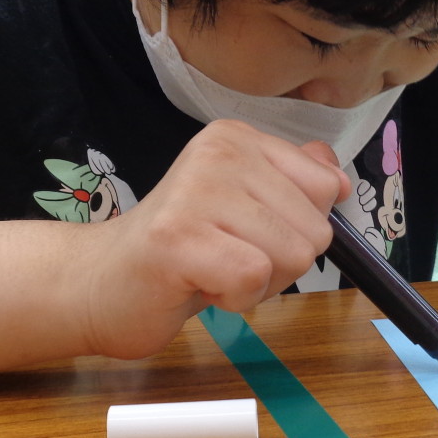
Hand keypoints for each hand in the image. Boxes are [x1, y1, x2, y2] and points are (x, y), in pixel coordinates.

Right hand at [78, 120, 349, 359]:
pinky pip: (253, 278)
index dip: (299, 229)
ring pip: (291, 255)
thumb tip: (338, 177)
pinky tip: (199, 285)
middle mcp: (218, 152)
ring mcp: (196, 191)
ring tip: (210, 271)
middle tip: (225, 259)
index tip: (250, 235)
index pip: (324, 187)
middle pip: (314, 229)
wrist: (100, 282)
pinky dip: (235, 299)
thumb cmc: (181, 251)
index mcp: (237, 138)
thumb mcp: (244, 207)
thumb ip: (291, 184)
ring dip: (257, 284)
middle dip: (279, 263)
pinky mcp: (178, 238)